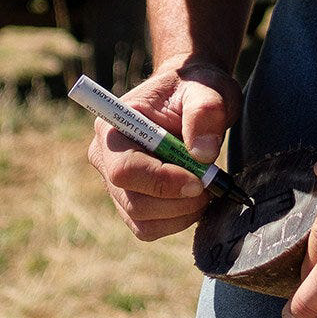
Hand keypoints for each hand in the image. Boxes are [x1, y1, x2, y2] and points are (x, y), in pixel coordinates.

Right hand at [85, 57, 240, 240]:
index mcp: (113, 127)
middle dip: (178, 202)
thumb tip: (203, 155)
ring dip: (182, 213)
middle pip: (133, 202)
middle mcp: (105, 158)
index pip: (125, 170)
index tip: (200, 180)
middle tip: (211, 185)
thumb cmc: (194, 89)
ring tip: (206, 187)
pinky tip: (195, 197)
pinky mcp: (131, 201)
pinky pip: (149, 228)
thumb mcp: (206, 89)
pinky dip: (178, 220)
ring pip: (142, 221)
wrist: (190, 96)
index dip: (162, 182)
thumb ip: (205, 113)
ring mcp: (114, 184)